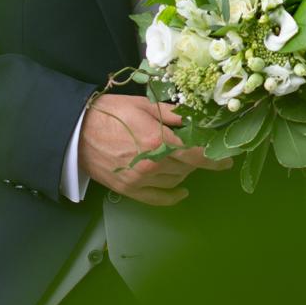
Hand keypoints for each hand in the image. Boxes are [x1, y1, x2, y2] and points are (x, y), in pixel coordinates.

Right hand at [79, 95, 229, 205]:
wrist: (77, 132)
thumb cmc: (110, 113)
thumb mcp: (143, 105)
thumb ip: (171, 114)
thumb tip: (195, 118)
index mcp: (157, 140)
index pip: (195, 153)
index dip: (215, 157)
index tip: (228, 159)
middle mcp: (152, 164)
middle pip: (188, 168)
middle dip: (200, 161)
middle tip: (206, 154)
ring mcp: (140, 180)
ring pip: (176, 180)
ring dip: (185, 172)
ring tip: (183, 160)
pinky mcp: (129, 190)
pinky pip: (158, 199)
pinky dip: (173, 196)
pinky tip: (182, 190)